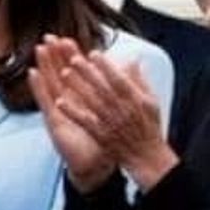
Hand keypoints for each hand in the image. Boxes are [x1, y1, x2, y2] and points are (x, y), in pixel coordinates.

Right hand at [32, 35, 115, 191]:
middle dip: (54, 55)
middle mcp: (69, 101)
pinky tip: (32, 74)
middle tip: (47, 37)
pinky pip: (44, 101)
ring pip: (50, 82)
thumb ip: (122, 86)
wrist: (95, 163)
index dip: (71, 54)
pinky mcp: (54, 120)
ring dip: (44, 65)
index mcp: (84, 97)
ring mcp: (59, 110)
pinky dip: (38, 87)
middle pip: (59, 72)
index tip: (67, 37)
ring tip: (38, 49)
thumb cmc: (105, 138)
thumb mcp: (117, 109)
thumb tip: (130, 64)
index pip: (76, 72)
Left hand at [54, 47, 175, 188]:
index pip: (119, 79)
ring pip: (92, 101)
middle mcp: (123, 109)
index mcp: (136, 99)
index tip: (93, 53)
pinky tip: (59, 102)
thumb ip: (140, 81)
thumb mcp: (150, 101)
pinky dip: (72, 111)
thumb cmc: (148, 127)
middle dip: (88, 72)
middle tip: (73, 58)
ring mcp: (111, 122)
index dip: (106, 66)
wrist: (146, 156)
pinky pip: (84, 121)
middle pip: (103, 87)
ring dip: (77, 87)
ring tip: (63, 74)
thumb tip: (133, 60)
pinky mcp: (101, 135)